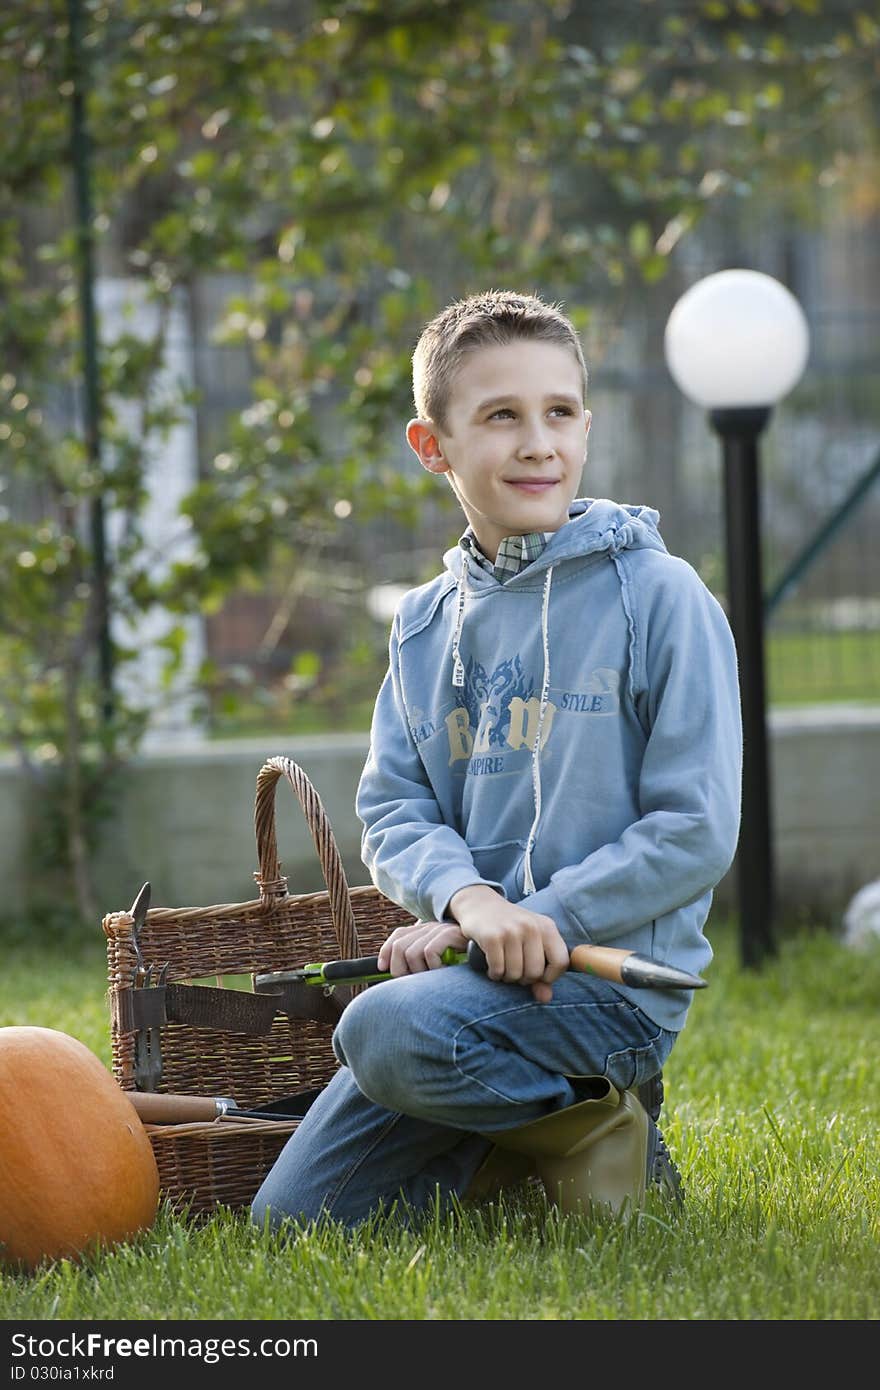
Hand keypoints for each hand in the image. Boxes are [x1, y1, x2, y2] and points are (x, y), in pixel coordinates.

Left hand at [376, 918, 468, 976]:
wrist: (492, 945)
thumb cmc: (465, 958)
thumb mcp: (441, 957)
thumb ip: (422, 961)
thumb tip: (398, 974)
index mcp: (426, 929)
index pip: (398, 935)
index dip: (386, 951)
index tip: (382, 968)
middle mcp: (431, 927)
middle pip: (400, 946)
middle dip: (399, 968)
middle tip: (410, 981)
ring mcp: (441, 929)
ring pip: (412, 952)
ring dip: (418, 971)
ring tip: (430, 978)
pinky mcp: (451, 934)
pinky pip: (429, 952)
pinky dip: (432, 967)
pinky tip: (441, 972)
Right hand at [447, 885, 569, 1003]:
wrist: (480, 904)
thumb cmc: (510, 929)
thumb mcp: (530, 943)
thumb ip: (542, 972)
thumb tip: (545, 998)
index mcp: (547, 927)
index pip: (561, 962)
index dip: (550, 977)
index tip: (537, 975)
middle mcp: (531, 926)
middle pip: (535, 972)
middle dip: (524, 979)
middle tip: (515, 970)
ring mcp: (511, 930)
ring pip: (515, 974)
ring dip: (507, 977)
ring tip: (503, 967)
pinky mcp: (492, 936)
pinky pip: (498, 969)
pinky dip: (494, 974)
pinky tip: (492, 967)